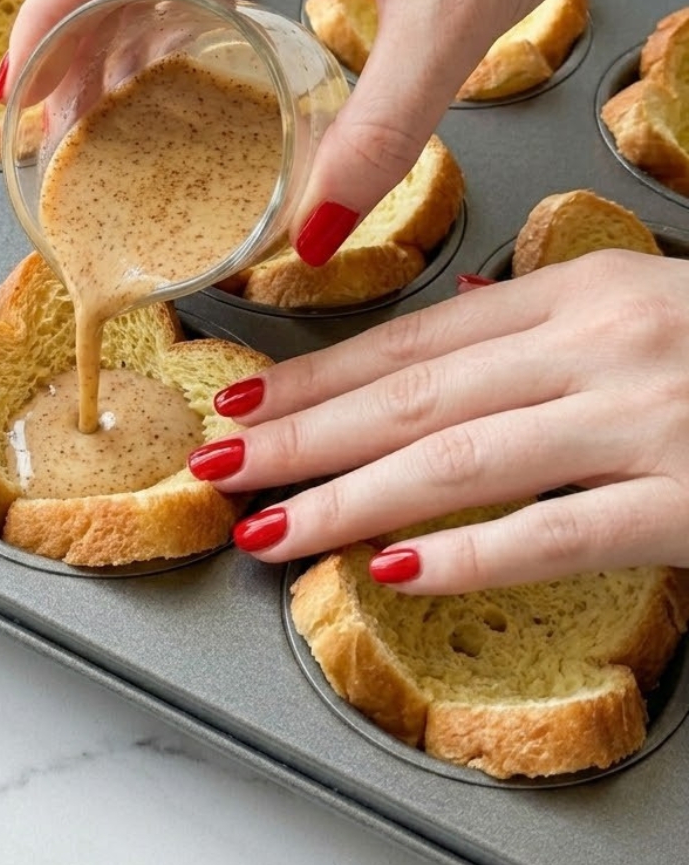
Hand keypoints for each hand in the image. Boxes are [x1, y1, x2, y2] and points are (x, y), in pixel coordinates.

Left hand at [188, 252, 688, 592]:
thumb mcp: (638, 306)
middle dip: (302, 436)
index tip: (244, 399)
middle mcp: (599, 345)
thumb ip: (537, 323)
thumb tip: (442, 331)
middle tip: (219, 463)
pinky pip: (558, 533)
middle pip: (413, 398)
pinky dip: (467, 554)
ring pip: (459, 462)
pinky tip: (388, 571)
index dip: (318, 374)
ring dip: (347, 498)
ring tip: (268, 525)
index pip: (413, 342)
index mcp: (578, 292)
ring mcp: (645, 421)